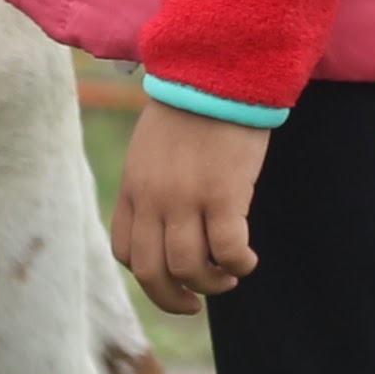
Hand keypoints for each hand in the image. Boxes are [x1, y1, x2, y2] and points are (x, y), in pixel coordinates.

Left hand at [111, 99, 270, 315]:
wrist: (217, 71)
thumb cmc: (194, 106)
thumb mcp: (155, 146)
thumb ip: (156, 181)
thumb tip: (173, 217)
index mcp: (134, 187)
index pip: (126, 250)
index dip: (148, 273)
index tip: (172, 275)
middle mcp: (153, 198)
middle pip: (150, 272)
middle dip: (172, 299)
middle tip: (196, 302)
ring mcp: (186, 198)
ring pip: (188, 268)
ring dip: (210, 284)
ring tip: (229, 277)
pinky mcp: (223, 194)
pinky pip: (227, 251)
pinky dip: (238, 265)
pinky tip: (248, 260)